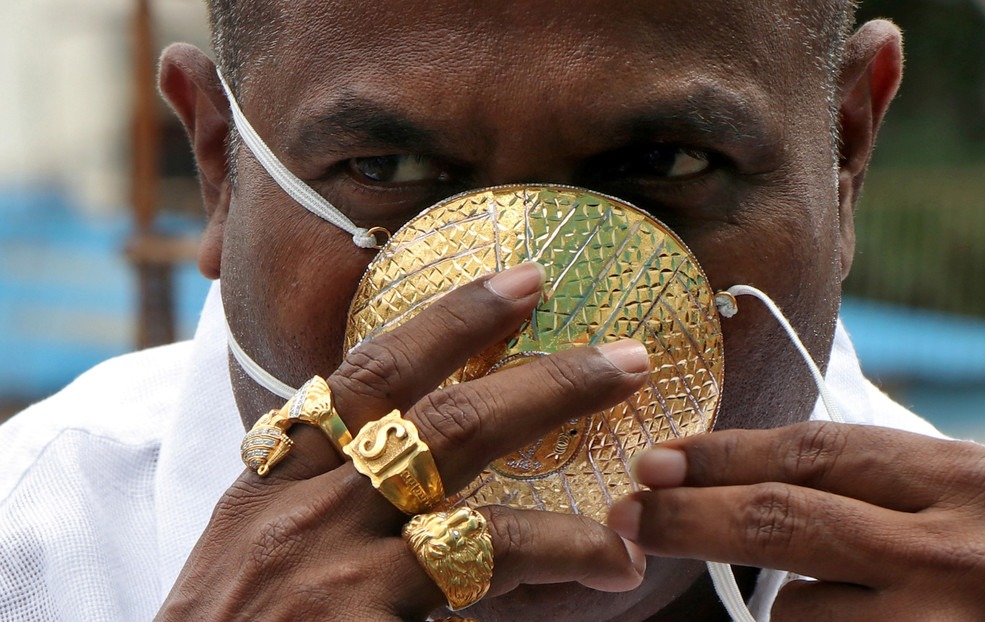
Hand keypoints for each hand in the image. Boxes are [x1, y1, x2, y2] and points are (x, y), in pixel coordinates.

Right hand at [157, 263, 647, 620]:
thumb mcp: (249, 544)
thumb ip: (315, 488)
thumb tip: (399, 447)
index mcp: (274, 476)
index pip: (369, 373)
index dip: (452, 319)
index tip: (520, 283)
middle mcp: (306, 505)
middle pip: (443, 414)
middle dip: (543, 377)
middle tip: (625, 356)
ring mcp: (336, 563)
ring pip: (473, 483)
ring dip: (566, 476)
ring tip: (641, 476)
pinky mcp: (363, 620)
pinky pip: (486, 570)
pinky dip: (558, 557)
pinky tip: (614, 565)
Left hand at [608, 421, 984, 619]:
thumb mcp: (977, 505)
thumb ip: (882, 482)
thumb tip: (741, 470)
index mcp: (968, 481)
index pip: (815, 452)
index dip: (724, 455)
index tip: (660, 459)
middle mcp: (958, 551)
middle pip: (783, 520)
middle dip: (689, 516)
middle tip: (631, 515)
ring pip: (794, 610)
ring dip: (782, 607)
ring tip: (837, 607)